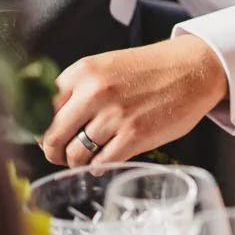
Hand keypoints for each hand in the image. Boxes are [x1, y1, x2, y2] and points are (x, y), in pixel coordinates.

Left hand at [41, 33, 227, 166]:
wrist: (194, 69)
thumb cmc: (151, 69)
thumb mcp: (106, 66)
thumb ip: (77, 89)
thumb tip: (50, 122)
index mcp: (82, 72)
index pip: (41, 112)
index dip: (43, 129)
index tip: (51, 137)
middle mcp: (94, 92)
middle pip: (52, 138)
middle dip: (54, 152)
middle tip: (62, 156)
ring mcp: (114, 116)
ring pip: (75, 155)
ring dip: (78, 162)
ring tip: (88, 158)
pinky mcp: (134, 136)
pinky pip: (101, 164)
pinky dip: (99, 167)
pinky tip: (106, 160)